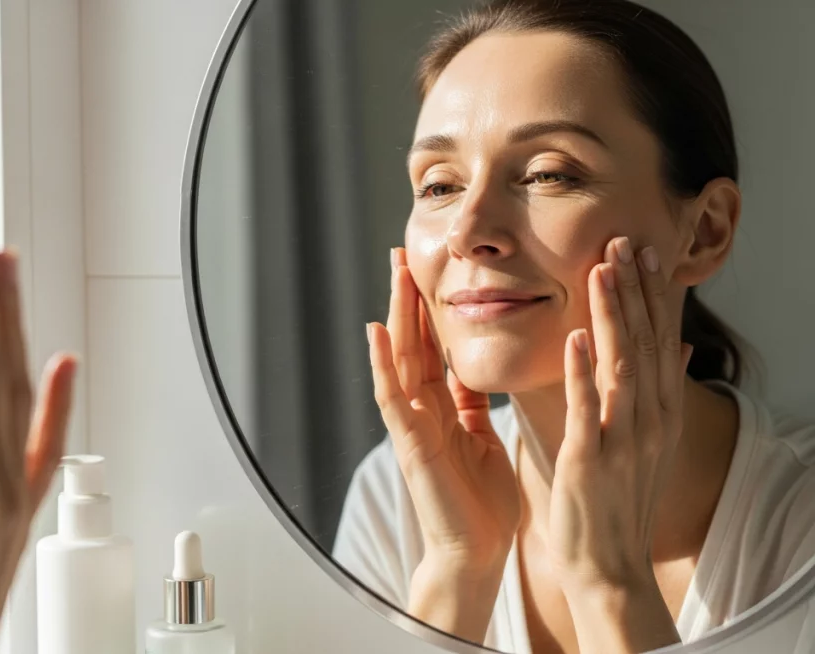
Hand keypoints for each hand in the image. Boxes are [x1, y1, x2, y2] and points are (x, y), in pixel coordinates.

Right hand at [367, 247, 519, 639]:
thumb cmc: (482, 501)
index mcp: (442, 408)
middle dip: (407, 299)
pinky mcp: (411, 445)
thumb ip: (471, 404)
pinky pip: (392, 398)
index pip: (432, 347)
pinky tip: (377, 333)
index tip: (427, 270)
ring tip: (394, 275)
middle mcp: (421, 410)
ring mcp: (412, 425)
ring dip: (395, 316)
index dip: (429, 309)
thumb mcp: (481, 437)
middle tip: (401, 254)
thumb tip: (473, 372)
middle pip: (412, 343)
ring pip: (400, 359)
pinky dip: (382, 364)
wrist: (477, 550)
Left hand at [551, 237, 692, 651]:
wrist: (609, 564)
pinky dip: (583, 372)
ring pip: (621, 365)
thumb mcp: (650, 442)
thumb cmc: (619, 500)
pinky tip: (574, 337)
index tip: (644, 251)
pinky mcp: (590, 459)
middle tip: (623, 241)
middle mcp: (650, 421)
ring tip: (601, 270)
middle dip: (634, 291)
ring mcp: (623, 439)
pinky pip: (588, 408)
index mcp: (660, 413)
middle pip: (645, 342)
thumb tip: (680, 346)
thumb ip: (660, 392)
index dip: (653, 295)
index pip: (660, 341)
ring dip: (612, 316)